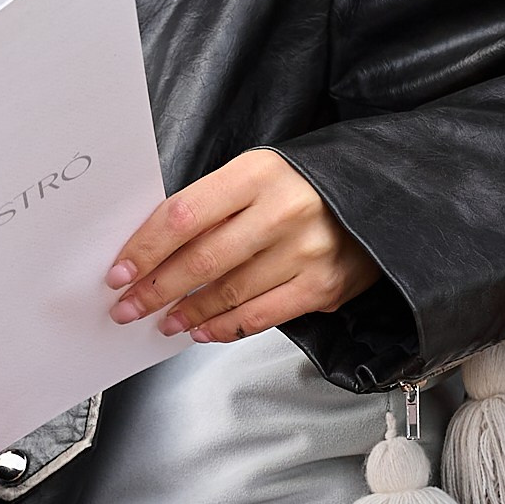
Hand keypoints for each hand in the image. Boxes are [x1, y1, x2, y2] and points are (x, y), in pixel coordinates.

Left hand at [106, 150, 377, 343]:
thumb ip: (215, 205)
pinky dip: (225, 327)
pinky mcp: (323, 285)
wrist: (384, 193)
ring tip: (162, 321)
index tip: (120, 271)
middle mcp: (282, 210)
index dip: (145, 248)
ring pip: (228, 292)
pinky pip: (262, 316)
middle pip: (201, 259)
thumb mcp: (261, 175)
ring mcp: (306, 251)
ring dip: (186, 312)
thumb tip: (157, 247)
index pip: (184, 215)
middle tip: (128, 306)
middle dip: (155, 289)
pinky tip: (202, 330)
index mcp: (258, 173)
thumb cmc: (310, 184)